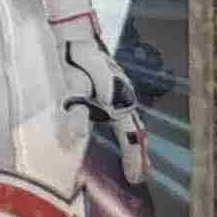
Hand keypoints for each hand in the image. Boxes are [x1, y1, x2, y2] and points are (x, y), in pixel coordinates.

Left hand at [50, 0, 148, 186]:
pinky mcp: (117, 88)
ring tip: (140, 160)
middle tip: (142, 177)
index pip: (130, 140)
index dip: (133, 160)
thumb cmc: (77, 63)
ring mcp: (123, 93)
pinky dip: (130, 130)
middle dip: (140, 156)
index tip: (135, 179)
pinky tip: (125, 133)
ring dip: (136, 144)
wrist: (78, 37)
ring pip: (135, 124)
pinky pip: (128, 115)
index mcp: (120, 104)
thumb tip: (75, 139)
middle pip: (137, 134)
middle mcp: (126, 100)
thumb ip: (77, 115)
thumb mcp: (74, 89)